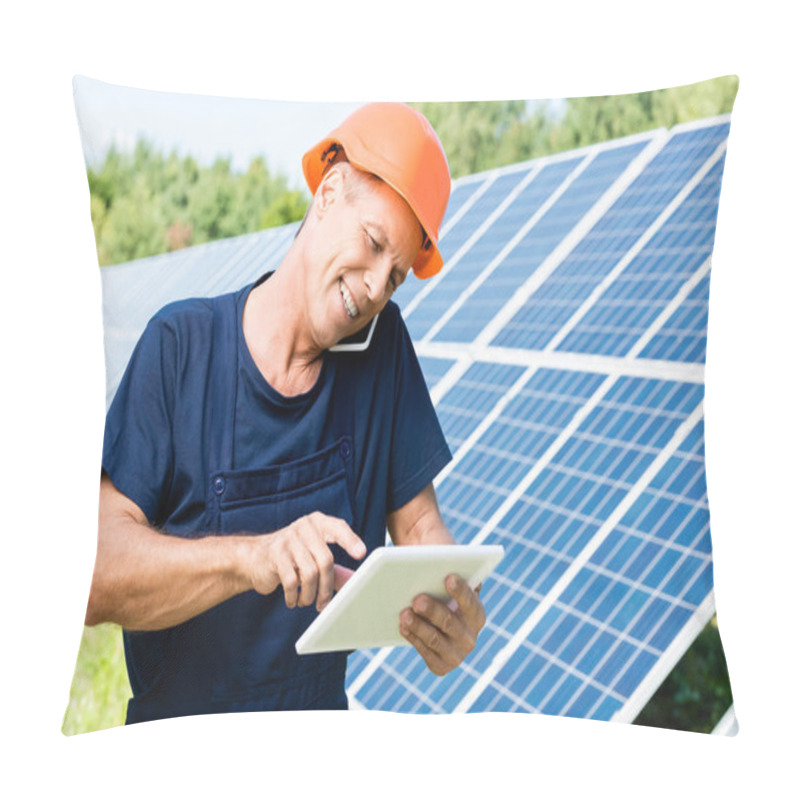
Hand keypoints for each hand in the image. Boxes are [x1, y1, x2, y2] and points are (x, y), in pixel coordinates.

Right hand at [249, 512, 363, 610]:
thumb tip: (354, 582)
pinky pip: (291, 580)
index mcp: (318, 522)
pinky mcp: (275, 554)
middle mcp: (304, 527)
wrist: (254, 558)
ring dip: (310, 594)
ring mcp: (288, 539)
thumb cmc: (291, 558)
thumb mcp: (313, 557)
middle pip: (326, 559)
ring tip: (306, 601)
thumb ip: (334, 569)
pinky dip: (294, 596)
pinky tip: (293, 601)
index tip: (361, 554)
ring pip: (309, 573)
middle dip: (327, 587)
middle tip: (323, 603)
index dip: (350, 540)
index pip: (338, 527)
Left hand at [399, 574, 485, 675]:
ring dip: (419, 626)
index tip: (448, 577)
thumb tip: (441, 555)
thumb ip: (448, 565)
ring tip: (404, 613)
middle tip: (417, 599)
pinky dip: (413, 639)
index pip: (470, 601)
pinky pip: (425, 652)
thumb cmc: (438, 588)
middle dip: (433, 610)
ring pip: (435, 640)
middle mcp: (470, 636)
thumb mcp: (446, 575)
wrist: (431, 616)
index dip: (460, 590)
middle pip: (450, 623)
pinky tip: (403, 627)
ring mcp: (456, 653)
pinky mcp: (440, 665)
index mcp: (476, 614)